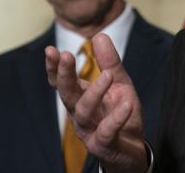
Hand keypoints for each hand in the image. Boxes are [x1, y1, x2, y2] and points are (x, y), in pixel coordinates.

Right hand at [46, 33, 147, 172]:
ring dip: (94, 92)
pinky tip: (127, 104)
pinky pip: (107, 131)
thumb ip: (110, 62)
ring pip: (84, 112)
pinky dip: (116, 118)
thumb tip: (100, 35)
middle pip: (67, 94)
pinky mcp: (104, 145)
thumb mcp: (119, 84)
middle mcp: (80, 113)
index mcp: (80, 97)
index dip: (54, 68)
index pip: (61, 82)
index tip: (51, 50)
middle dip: (65, 75)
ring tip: (107, 75)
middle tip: (66, 55)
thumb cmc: (120, 113)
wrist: (132, 149)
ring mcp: (90, 130)